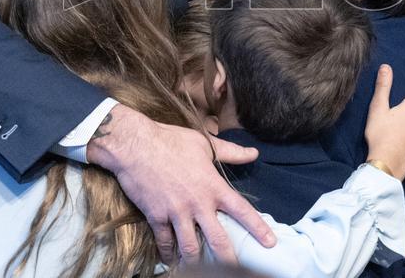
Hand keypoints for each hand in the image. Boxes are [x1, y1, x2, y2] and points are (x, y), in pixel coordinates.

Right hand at [86, 104, 275, 263]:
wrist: (135, 145)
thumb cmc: (171, 140)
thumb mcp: (204, 143)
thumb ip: (231, 152)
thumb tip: (254, 153)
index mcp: (213, 186)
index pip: (242, 210)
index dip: (258, 228)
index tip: (270, 243)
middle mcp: (197, 203)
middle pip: (218, 239)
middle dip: (228, 259)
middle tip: (236, 270)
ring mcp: (176, 212)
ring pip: (190, 247)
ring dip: (196, 261)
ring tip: (202, 271)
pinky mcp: (156, 217)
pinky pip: (164, 241)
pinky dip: (168, 253)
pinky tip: (171, 261)